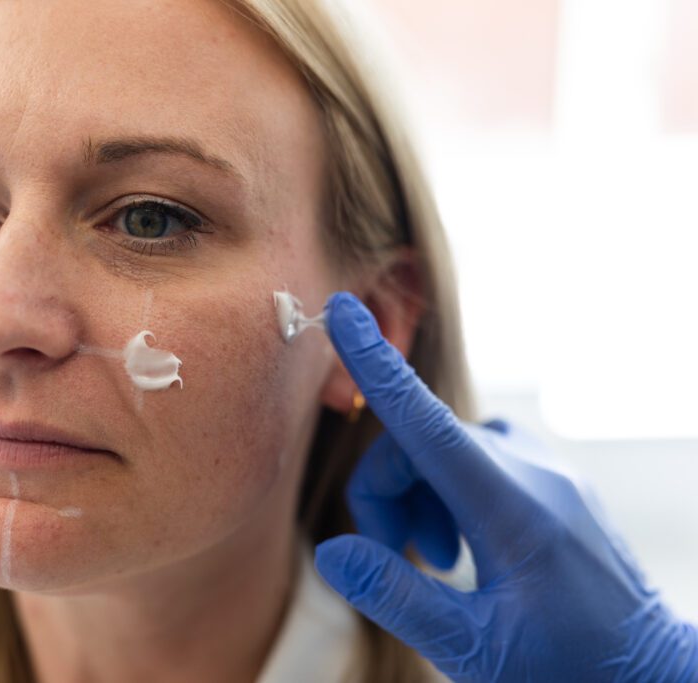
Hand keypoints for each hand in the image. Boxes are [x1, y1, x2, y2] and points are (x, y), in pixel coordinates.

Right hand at [313, 291, 697, 682]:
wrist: (650, 673)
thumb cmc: (567, 669)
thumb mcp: (473, 649)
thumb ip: (396, 595)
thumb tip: (331, 551)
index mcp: (516, 509)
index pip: (428, 421)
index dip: (377, 364)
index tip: (343, 309)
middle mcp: (535, 471)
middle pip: (419, 446)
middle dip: (384, 496)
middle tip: (390, 559)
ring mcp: (548, 469)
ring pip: (443, 450)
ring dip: (415, 498)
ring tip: (435, 565)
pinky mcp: (552, 478)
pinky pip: (477, 459)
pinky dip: (447, 494)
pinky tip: (461, 548)